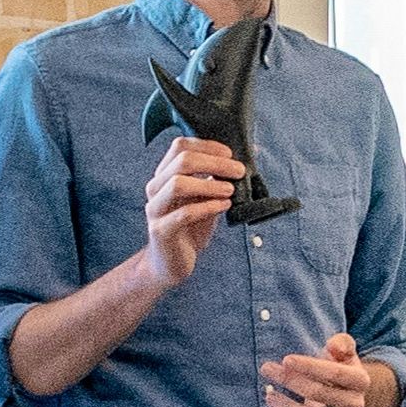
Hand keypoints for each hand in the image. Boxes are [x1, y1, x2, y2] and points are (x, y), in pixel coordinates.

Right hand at [143, 137, 241, 289]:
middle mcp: (156, 188)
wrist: (172, 261)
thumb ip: (220, 180)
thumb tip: (250, 156)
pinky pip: (184, 213)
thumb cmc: (192, 227)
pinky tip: (224, 207)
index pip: (180, 146)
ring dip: (210, 184)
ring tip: (231, 190)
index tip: (231, 154)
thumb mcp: (208, 199)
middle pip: (182, 161)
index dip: (207, 145)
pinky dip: (209, 207)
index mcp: (165, 175)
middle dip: (215, 162)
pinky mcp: (161, 229)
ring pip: (178, 184)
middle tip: (239, 171)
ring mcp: (156, 208)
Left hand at [262, 332, 396, 406]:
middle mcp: (356, 404)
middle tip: (267, 369)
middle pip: (321, 393)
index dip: (310, 366)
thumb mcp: (343, 353)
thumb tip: (334, 345)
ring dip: (288, 406)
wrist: (347, 396)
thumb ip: (342, 343)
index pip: (336, 373)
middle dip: (291, 380)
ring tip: (269, 394)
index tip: (286, 359)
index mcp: (360, 380)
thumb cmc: (338, 368)